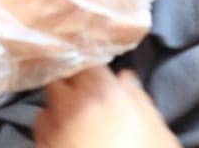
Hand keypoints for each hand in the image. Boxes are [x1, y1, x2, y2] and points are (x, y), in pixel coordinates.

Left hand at [34, 67, 179, 147]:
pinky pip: (39, 129)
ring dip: (55, 106)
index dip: (89, 65)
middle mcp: (70, 104)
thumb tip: (126, 78)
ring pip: (44, 104)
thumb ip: (140, 101)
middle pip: (58, 78)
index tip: (96, 71)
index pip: (85, 61)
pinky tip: (63, 138)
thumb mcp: (160, 134)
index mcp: (102, 93)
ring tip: (73, 118)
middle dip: (67, 82)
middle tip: (84, 94)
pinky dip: (48, 128)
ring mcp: (51, 128)